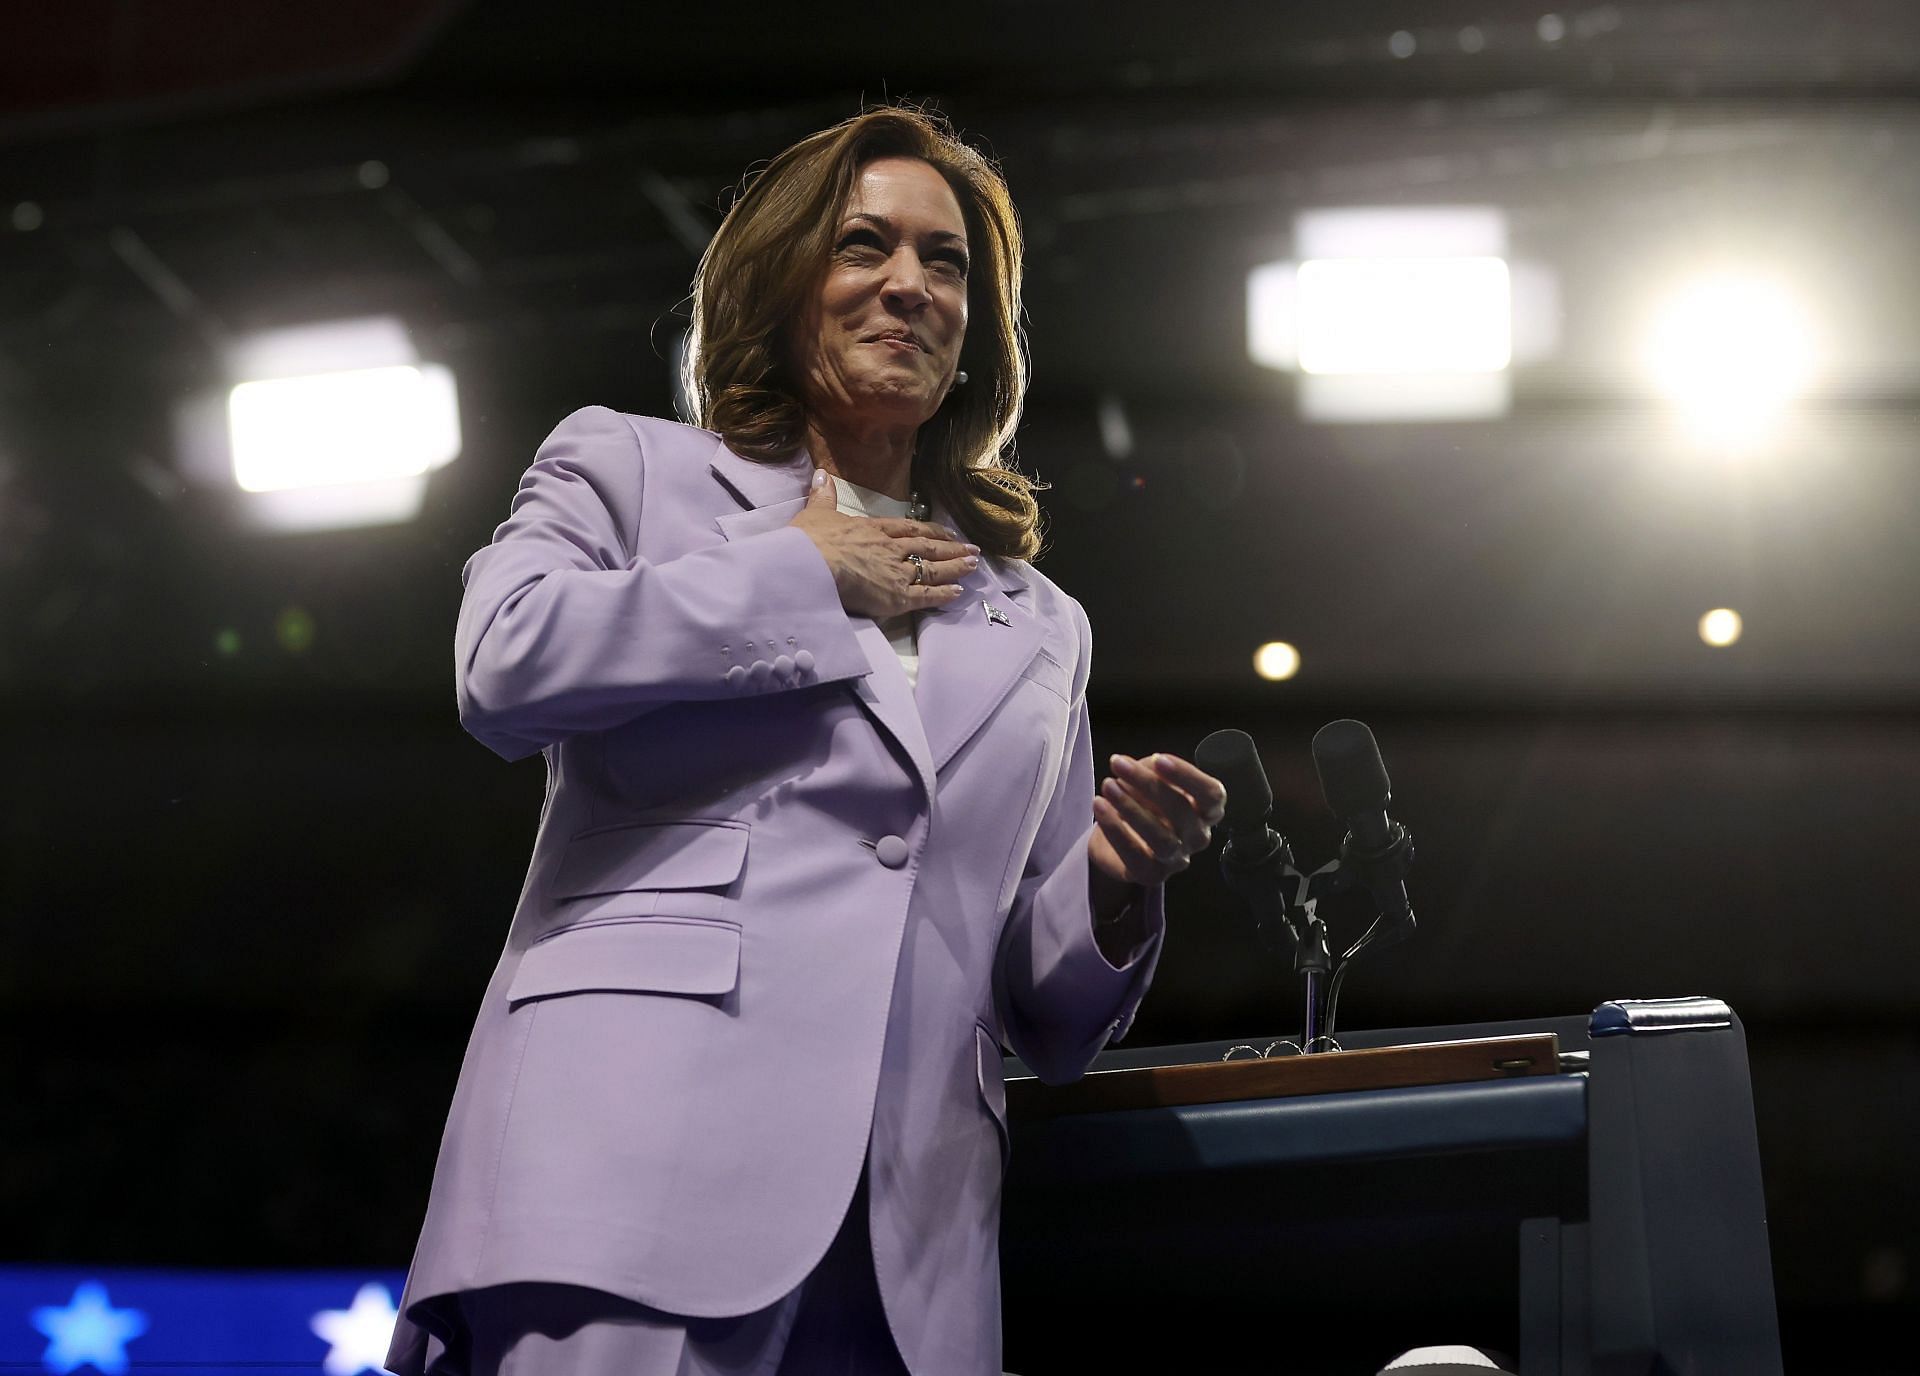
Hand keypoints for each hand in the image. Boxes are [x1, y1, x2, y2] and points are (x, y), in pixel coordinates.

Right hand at [790, 470, 977, 618]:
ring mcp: (896, 572)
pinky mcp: (896, 596)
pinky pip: (925, 595)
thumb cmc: (809, 540)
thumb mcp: (816, 513)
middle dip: (951, 548)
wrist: (811, 564)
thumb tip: (822, 474)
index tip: (946, 532)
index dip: (929, 531)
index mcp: (873, 529)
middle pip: (927, 547)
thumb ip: (823, 496)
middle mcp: (891, 548)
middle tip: (972, 549)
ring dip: (954, 566)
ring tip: (973, 565)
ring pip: (932, 568)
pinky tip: (958, 592)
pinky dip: (943, 594)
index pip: (908, 529)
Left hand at [1089, 753, 1226, 888]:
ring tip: (1108, 786)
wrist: (1120, 837)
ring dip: (1131, 808)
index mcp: (1207, 811)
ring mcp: (1177, 859)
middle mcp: (1198, 837)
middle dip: (1147, 784)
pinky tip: (1100, 805)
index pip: (1211, 794)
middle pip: (1182, 811)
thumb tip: (1151, 766)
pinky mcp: (1151, 874)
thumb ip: (1155, 770)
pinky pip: (1134, 854)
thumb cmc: (1145, 802)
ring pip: (1161, 838)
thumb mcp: (1152, 779)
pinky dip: (1114, 828)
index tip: (1158, 759)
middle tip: (1118, 764)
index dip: (1187, 776)